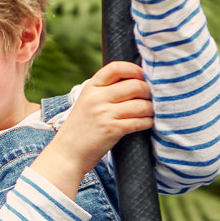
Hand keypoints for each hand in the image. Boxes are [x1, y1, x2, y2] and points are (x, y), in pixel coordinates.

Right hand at [32, 61, 152, 198]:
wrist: (67, 153)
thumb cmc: (81, 128)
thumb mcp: (87, 102)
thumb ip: (105, 90)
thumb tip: (135, 81)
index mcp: (91, 87)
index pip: (116, 68)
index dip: (134, 69)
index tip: (142, 76)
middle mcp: (97, 97)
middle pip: (134, 85)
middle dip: (149, 91)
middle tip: (152, 98)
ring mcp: (104, 114)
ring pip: (141, 105)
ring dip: (151, 109)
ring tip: (150, 112)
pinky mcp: (112, 130)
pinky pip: (139, 122)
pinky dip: (148, 122)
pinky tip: (147, 123)